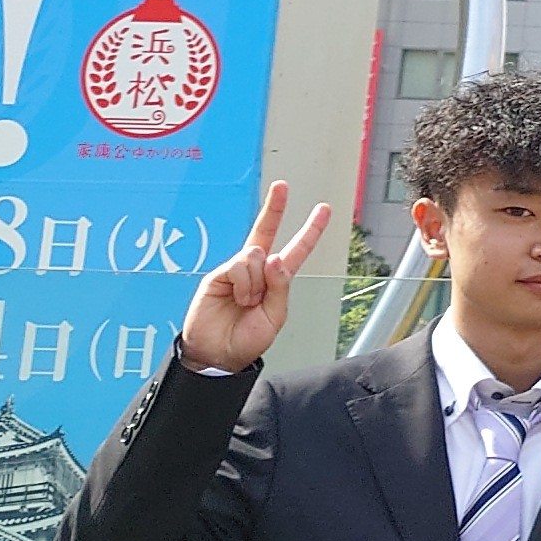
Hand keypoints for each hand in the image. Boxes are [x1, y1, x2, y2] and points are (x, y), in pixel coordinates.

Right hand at [174, 182, 331, 373]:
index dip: (311, 230)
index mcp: (277, 279)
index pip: (296, 249)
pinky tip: (238, 298)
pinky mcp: (218, 274)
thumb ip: (280, 287)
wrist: (217, 354)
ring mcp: (237, 270)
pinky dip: (245, 284)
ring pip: (256, 254)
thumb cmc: (247, 338)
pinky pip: (239, 265)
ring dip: (257, 281)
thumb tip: (274, 257)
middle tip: (282, 186)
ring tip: (248, 302)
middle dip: (275, 208)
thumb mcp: (275, 316)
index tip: (323, 209)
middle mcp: (257, 270)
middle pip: (267, 232)